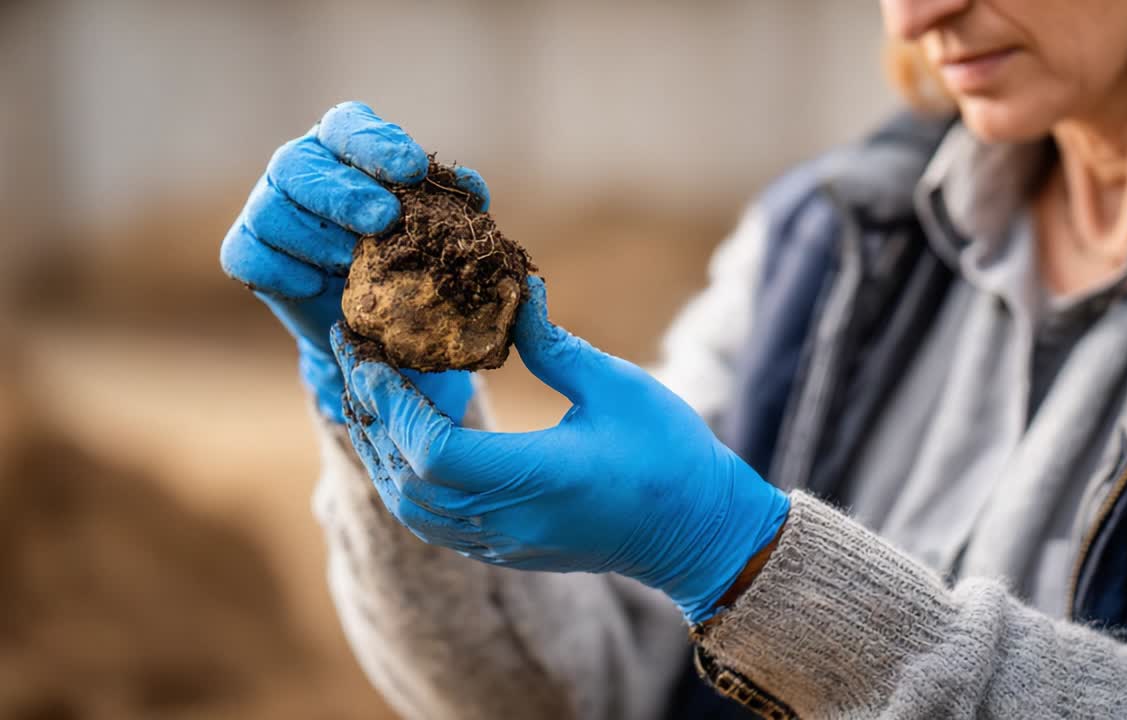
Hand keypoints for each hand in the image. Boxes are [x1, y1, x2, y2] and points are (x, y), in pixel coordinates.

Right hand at [220, 101, 483, 421]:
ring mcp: (265, 207)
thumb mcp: (434, 228)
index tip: (411, 169)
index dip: (376, 145)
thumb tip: (472, 190)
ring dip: (317, 238)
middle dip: (345, 193)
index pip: (348, 126)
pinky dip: (282, 271)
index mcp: (342, 144)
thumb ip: (449, 203)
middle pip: (301, 165)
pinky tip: (315, 285)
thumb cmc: (406, 254)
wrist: (370, 318)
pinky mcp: (244, 251)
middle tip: (384, 220)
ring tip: (353, 264)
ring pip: (272, 212)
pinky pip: (249, 256)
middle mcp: (298, 167)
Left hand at [331, 277, 790, 621]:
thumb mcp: (617, 386)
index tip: (370, 354)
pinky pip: (434, 523)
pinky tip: (405, 441)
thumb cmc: (669, 455)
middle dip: (372, 419)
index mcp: (536, 480)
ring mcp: (505, 544)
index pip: (433, 450)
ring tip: (371, 397)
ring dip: (382, 453)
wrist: (699, 533)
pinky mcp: (508, 551)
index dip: (392, 403)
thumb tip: (516, 292)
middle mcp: (508, 522)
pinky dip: (405, 481)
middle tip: (355, 360)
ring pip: (412, 510)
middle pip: (407, 482)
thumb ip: (554, 346)